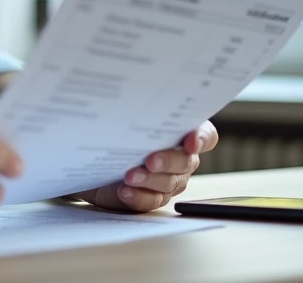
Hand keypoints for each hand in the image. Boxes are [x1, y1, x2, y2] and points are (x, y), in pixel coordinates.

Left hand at [74, 121, 218, 212]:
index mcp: (182, 134)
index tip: (190, 142)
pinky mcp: (151, 197)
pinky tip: (124, 190)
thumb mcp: (127, 118)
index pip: (206, 136)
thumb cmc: (118, 132)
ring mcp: (169, 181)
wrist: (96, 159)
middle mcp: (182, 159)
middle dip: (168, 160)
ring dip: (149, 179)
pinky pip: (150, 200)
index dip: (202, 139)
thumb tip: (129, 101)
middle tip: (150, 160)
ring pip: (168, 183)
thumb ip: (137, 111)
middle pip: (186, 162)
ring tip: (129, 175)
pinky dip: (137, 196)